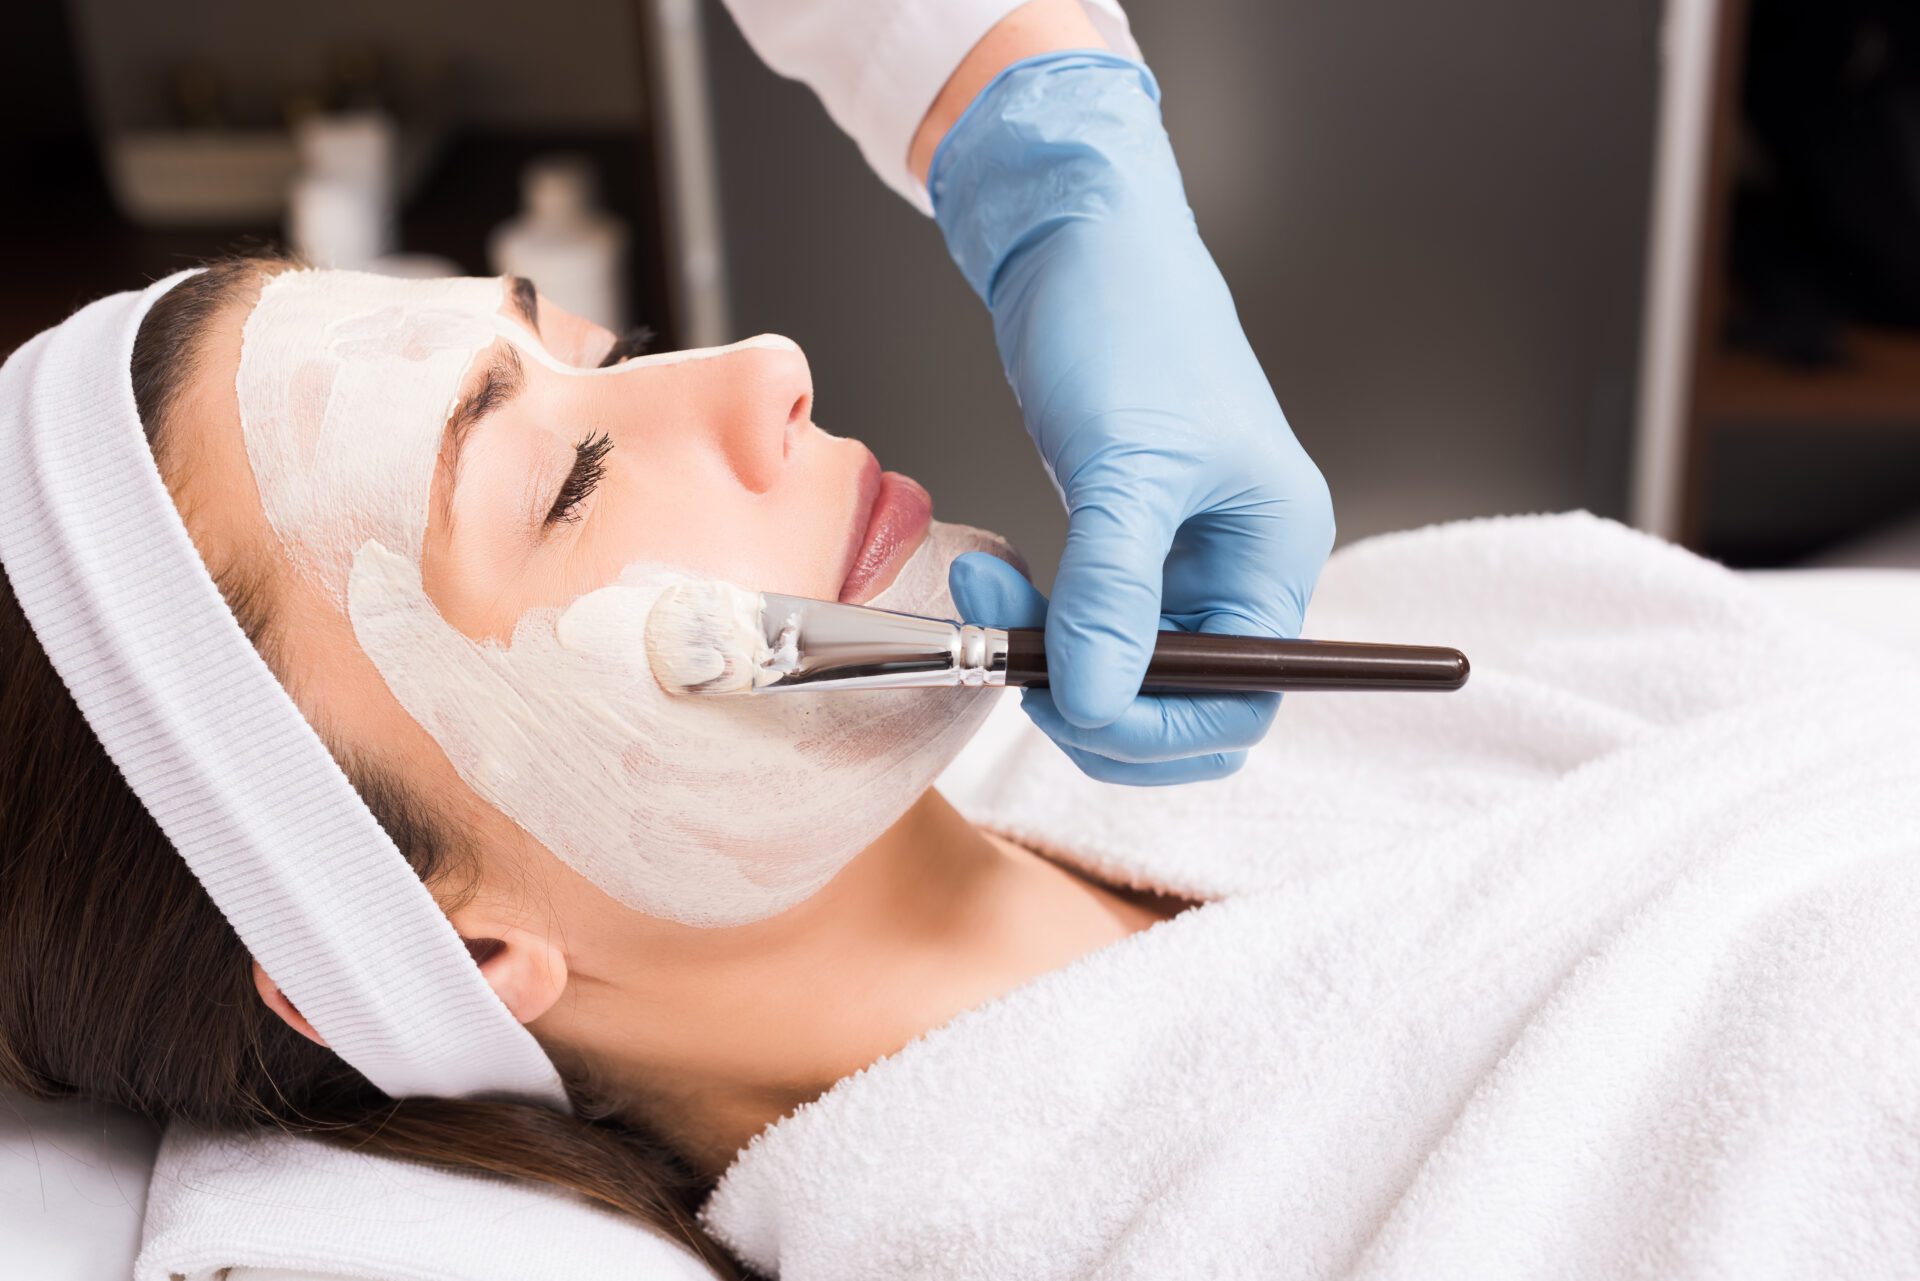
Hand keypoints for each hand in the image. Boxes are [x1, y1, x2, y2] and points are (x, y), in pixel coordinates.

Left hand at [934, 52, 1334, 783]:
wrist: (1076, 240)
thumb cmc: (1128, 322)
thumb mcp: (1125, 466)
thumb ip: (1114, 595)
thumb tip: (1098, 707)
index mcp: (1275, 552)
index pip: (1245, 697)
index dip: (1160, 728)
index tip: (1072, 709)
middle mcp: (1238, 564)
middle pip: (1187, 704)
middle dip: (1098, 704)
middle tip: (1018, 668)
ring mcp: (1179, 555)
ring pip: (1123, 668)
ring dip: (1050, 657)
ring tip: (984, 595)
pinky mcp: (1123, 537)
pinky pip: (1086, 621)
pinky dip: (1034, 617)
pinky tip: (990, 574)